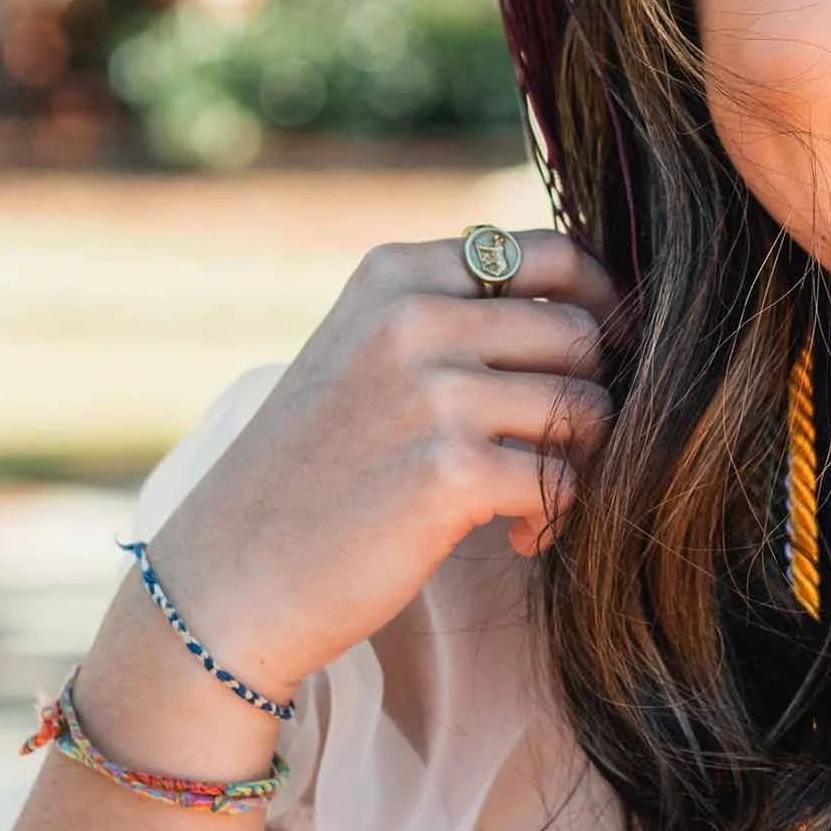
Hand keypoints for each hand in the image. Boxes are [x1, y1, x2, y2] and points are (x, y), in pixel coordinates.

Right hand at [136, 231, 618, 695]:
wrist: (229, 577)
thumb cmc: (315, 471)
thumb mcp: (364, 351)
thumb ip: (454, 314)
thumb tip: (594, 305)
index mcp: (397, 274)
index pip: (551, 252)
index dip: (600, 303)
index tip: (601, 356)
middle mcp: (414, 318)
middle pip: (580, 333)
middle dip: (587, 397)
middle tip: (554, 450)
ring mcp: (432, 392)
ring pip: (586, 407)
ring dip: (579, 462)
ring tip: (531, 499)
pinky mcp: (450, 472)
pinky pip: (565, 481)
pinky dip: (555, 518)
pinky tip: (515, 537)